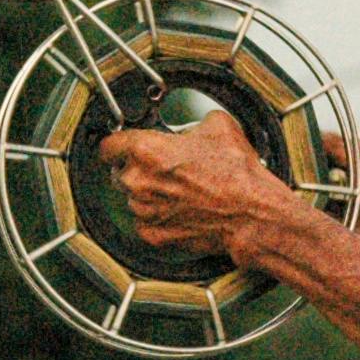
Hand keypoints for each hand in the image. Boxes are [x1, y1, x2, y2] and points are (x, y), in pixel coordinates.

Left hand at [99, 110, 291, 254]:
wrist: (250, 214)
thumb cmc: (235, 174)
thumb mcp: (218, 125)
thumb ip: (192, 124)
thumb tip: (191, 129)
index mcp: (146, 150)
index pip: (109, 146)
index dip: (116, 145)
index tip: (120, 147)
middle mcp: (138, 181)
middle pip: (121, 172)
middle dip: (139, 170)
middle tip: (167, 169)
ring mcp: (144, 210)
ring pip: (134, 198)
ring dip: (150, 193)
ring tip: (181, 190)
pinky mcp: (154, 235)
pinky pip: (146, 223)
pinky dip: (158, 217)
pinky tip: (181, 209)